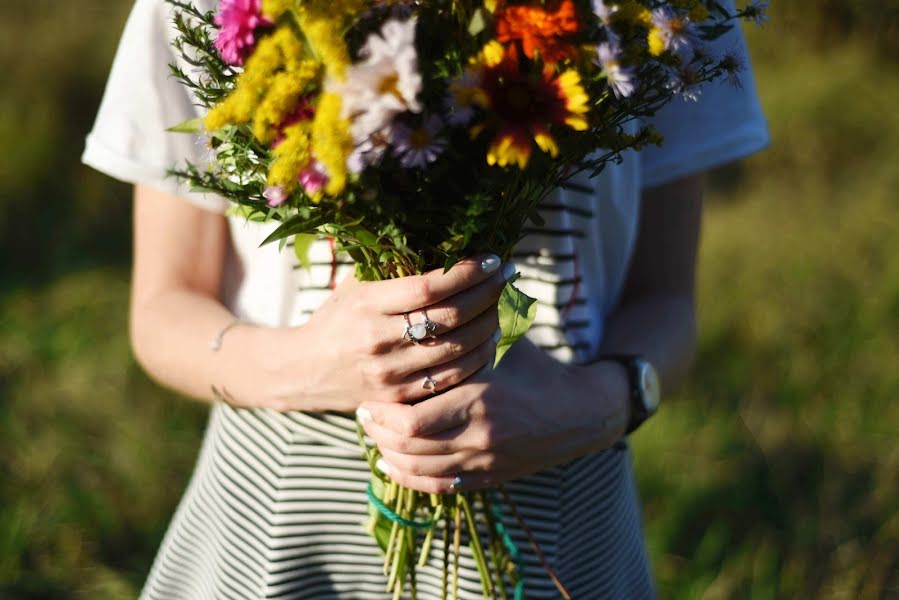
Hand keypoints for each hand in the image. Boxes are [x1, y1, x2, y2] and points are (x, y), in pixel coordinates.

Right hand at [268, 254, 515, 411]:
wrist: (305, 371)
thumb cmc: (338, 318)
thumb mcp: (357, 286)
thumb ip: (394, 271)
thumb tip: (448, 246)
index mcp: (367, 304)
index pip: (427, 287)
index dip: (466, 273)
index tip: (491, 260)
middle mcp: (378, 340)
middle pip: (449, 317)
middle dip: (487, 293)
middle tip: (507, 277)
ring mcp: (390, 373)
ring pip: (457, 350)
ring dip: (489, 324)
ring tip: (503, 304)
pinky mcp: (399, 397)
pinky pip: (451, 378)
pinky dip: (478, 357)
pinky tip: (489, 339)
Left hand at [357, 339, 629, 493]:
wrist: (580, 413)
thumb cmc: (538, 369)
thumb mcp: (508, 341)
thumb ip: (474, 319)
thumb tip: (440, 280)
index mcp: (480, 400)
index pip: (413, 419)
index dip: (384, 412)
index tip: (370, 395)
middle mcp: (479, 436)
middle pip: (410, 446)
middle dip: (379, 431)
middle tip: (364, 413)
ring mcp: (483, 461)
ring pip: (419, 470)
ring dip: (389, 454)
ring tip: (374, 434)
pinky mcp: (487, 477)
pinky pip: (438, 486)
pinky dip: (409, 478)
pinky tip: (392, 463)